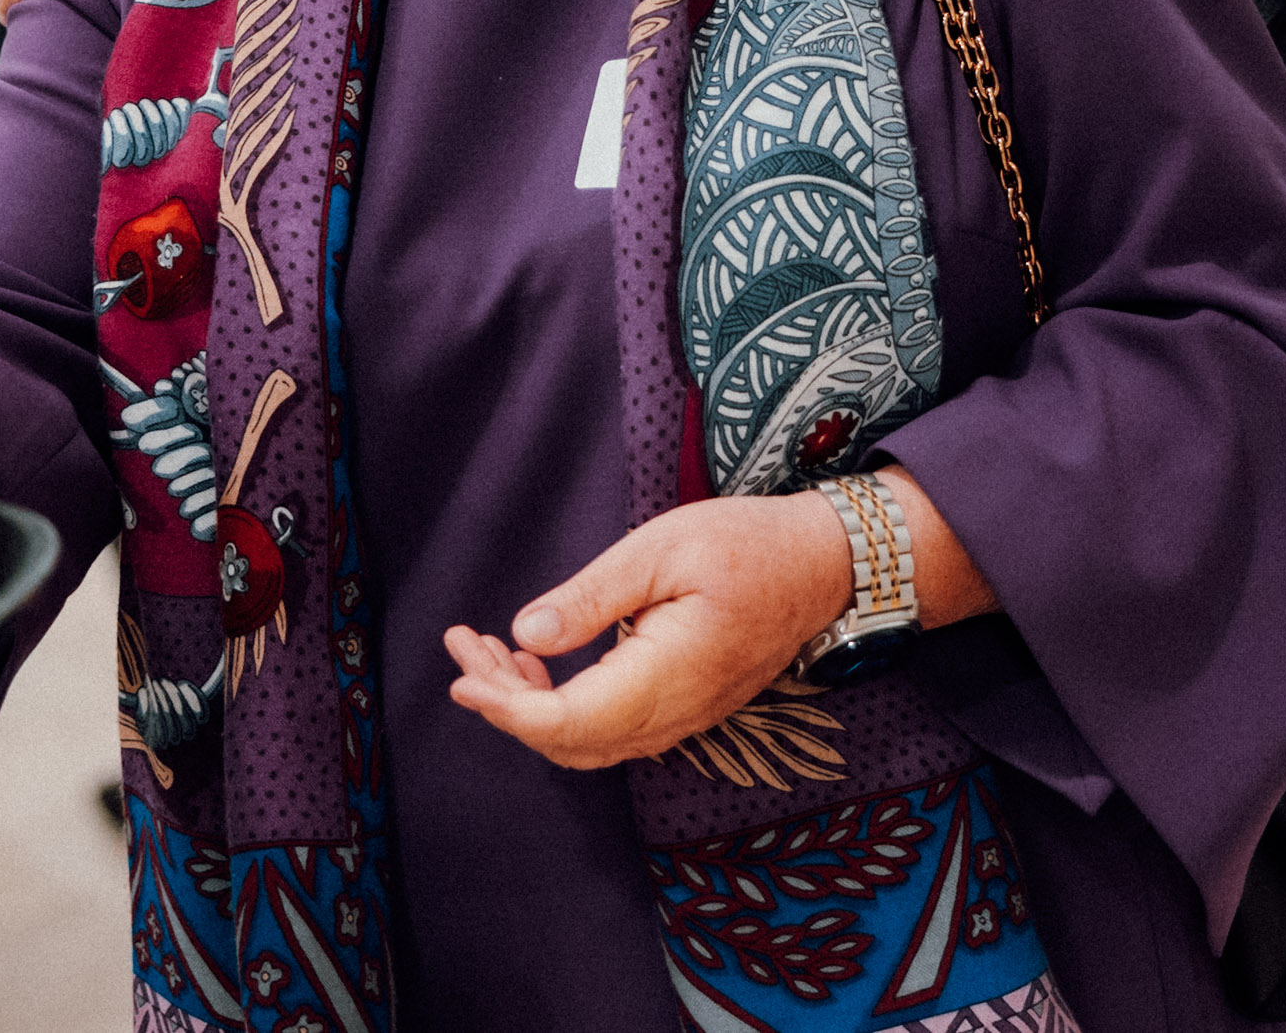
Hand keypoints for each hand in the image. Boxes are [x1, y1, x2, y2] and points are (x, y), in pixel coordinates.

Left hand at [438, 495, 847, 770]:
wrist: (824, 567)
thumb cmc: (747, 545)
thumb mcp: (661, 549)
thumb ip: (591, 597)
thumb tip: (526, 635)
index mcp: (666, 676)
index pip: (567, 723)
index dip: (506, 706)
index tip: (463, 669)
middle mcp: (673, 714)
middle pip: (568, 741)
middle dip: (504, 704)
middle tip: (461, 649)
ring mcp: (682, 718)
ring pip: (588, 741)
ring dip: (529, 706)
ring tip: (485, 651)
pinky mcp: (684, 707)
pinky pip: (612, 728)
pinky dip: (563, 705)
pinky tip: (538, 661)